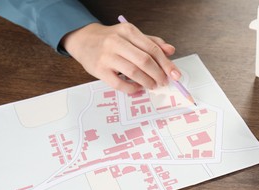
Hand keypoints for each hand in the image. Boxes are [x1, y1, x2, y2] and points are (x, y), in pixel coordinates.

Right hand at [61, 22, 181, 92]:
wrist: (83, 40)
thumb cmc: (111, 39)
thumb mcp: (131, 35)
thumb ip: (152, 43)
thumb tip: (171, 51)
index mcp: (128, 31)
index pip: (152, 49)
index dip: (166, 64)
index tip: (175, 74)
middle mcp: (117, 42)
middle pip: (145, 61)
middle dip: (158, 74)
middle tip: (164, 82)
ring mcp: (107, 56)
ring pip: (133, 72)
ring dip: (147, 82)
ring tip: (152, 85)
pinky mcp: (99, 70)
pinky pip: (119, 84)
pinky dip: (131, 88)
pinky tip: (137, 88)